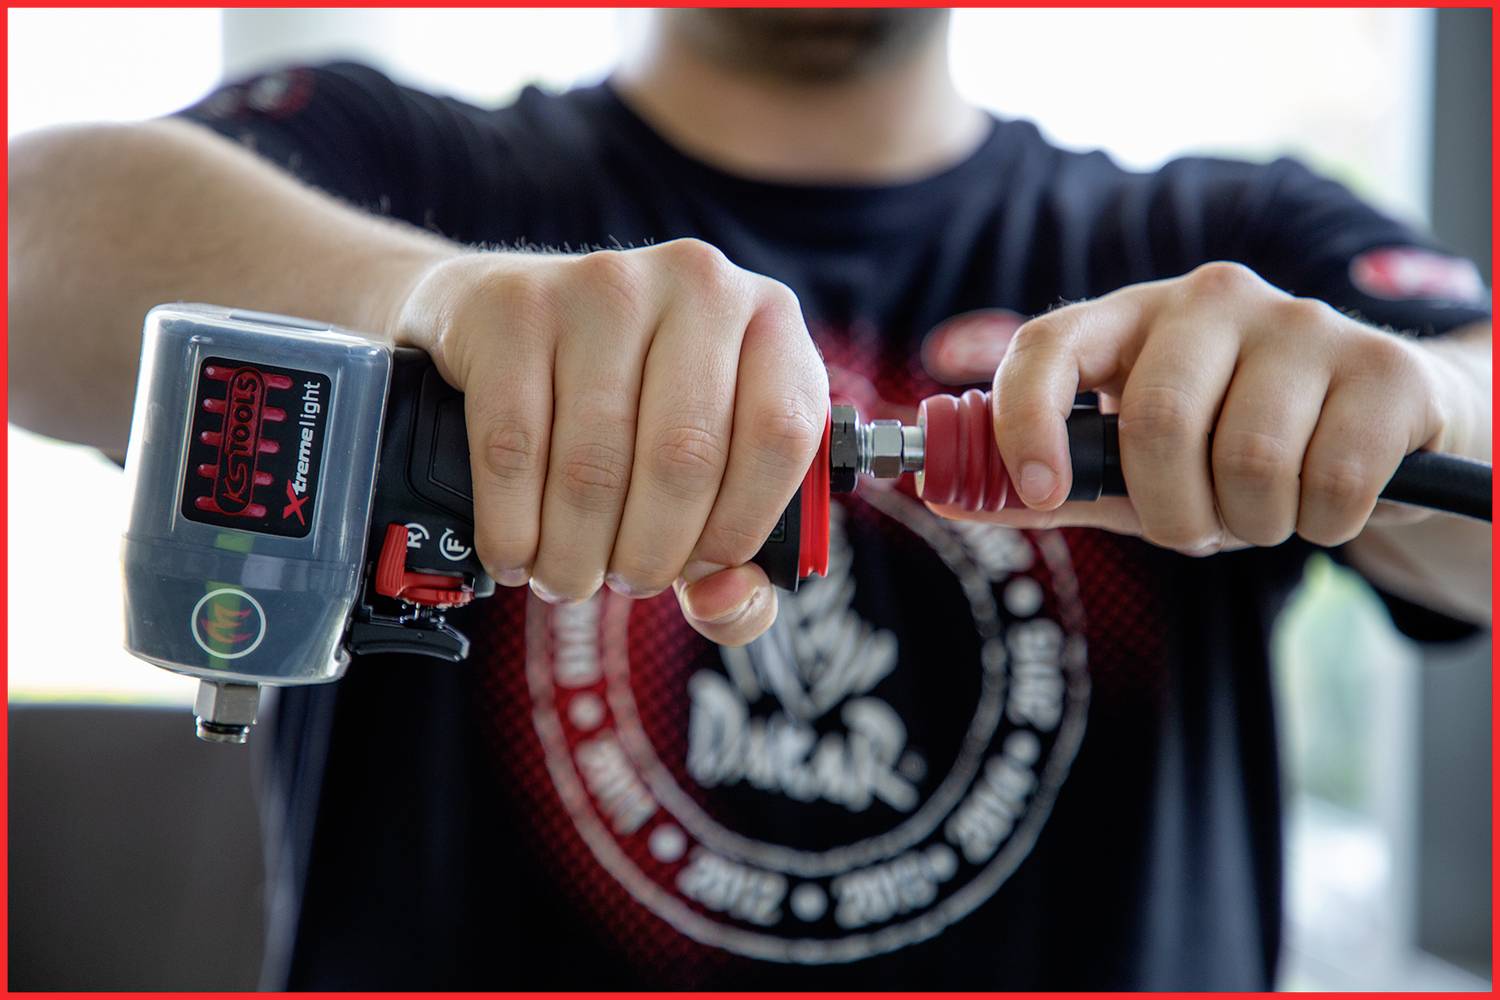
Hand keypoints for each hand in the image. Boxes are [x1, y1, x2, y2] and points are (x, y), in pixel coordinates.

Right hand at [393, 240, 827, 643]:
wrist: (507, 320)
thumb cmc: (632, 407)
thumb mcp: (711, 470)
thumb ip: (742, 562)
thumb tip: (723, 603)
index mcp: (770, 320)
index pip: (781, 436)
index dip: (741, 526)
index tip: (702, 568)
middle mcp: (699, 284)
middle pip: (684, 459)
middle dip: (650, 554)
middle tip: (627, 581)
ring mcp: (603, 286)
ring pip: (595, 465)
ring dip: (576, 554)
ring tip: (568, 577)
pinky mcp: (517, 307)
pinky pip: (514, 448)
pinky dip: (514, 527)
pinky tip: (518, 552)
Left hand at [934, 262, 1470, 553]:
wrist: (1380, 431)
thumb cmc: (1231, 449)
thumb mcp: (1132, 470)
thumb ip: (1047, 484)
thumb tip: (941, 497)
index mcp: (1131, 318)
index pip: (1048, 344)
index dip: (1025, 419)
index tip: (1039, 490)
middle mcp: (1212, 300)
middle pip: (1157, 421)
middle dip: (1171, 511)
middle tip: (1197, 529)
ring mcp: (1303, 322)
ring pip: (1248, 460)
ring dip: (1251, 523)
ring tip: (1265, 507)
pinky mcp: (1384, 367)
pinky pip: (1331, 481)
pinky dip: (1322, 524)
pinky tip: (1326, 502)